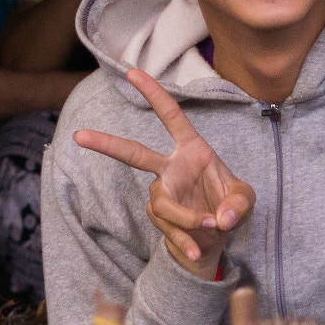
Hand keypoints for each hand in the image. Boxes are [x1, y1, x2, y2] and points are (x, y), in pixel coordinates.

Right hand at [72, 69, 254, 280]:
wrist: (217, 238)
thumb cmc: (230, 207)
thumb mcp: (245, 201)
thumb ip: (239, 204)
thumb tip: (220, 217)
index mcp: (192, 149)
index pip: (171, 117)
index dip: (154, 94)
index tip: (132, 72)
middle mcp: (170, 168)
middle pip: (134, 154)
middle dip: (106, 144)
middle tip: (79, 135)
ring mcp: (161, 192)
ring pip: (163, 204)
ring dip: (186, 219)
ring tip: (209, 229)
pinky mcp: (159, 217)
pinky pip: (168, 228)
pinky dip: (185, 240)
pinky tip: (198, 252)